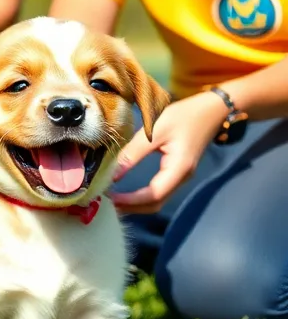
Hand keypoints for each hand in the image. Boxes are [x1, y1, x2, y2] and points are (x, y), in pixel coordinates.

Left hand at [109, 92, 228, 213]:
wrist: (211, 110)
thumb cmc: (183, 117)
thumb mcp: (154, 131)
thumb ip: (133, 153)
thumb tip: (112, 175)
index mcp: (178, 168)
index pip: (153, 195)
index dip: (131, 201)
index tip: (109, 198)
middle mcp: (182, 178)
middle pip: (156, 204)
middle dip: (131, 207)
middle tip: (107, 202)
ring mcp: (181, 178)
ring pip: (158, 201)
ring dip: (136, 205)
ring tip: (113, 199)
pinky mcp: (177, 174)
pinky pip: (159, 192)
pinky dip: (142, 197)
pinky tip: (127, 193)